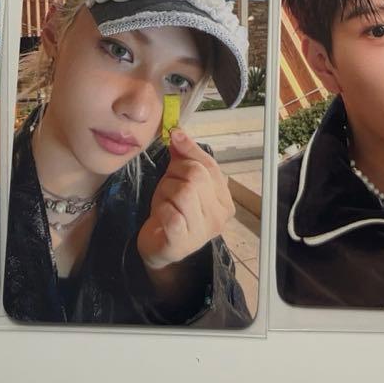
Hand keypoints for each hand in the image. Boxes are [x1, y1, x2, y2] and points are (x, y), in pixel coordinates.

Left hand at [136, 129, 234, 271]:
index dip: (191, 150)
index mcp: (224, 200)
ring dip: (165, 192)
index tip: (175, 135)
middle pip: (197, 176)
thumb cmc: (172, 212)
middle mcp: (219, 216)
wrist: (159, 249)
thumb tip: (178, 133)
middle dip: (175, 174)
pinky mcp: (183, 242)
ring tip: (163, 202)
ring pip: (184, 191)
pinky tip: (159, 215)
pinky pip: (171, 212)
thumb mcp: (179, 181)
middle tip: (167, 186)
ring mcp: (203, 231)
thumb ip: (184, 158)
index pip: (210, 166)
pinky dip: (161, 209)